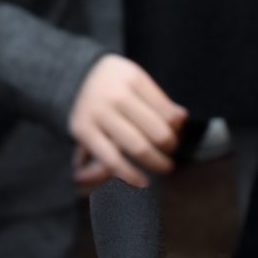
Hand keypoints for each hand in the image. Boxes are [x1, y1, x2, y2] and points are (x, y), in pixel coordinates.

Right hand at [67, 55, 186, 188]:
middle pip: (157, 132)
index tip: (176, 136)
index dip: (177, 130)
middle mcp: (114, 94)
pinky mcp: (82, 130)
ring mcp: (97, 112)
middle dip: (170, 148)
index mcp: (132, 78)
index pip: (167, 114)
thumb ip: (160, 100)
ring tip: (165, 167)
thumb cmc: (116, 83)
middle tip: (171, 152)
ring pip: (137, 147)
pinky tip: (141, 182)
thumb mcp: (138, 80)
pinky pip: (110, 160)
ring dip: (156, 163)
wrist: (75, 75)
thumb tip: (181, 119)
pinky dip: (128, 175)